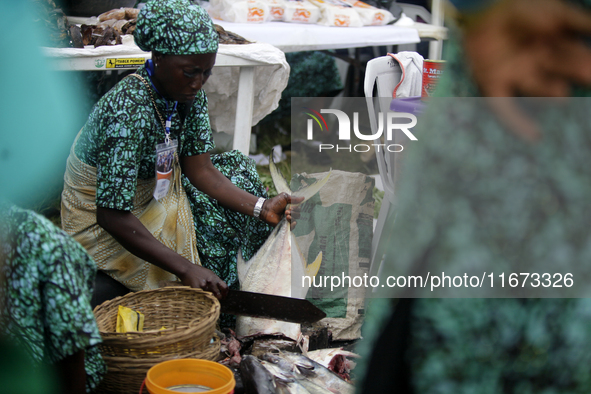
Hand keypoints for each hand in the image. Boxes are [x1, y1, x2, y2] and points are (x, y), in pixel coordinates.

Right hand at [179, 264, 227, 299]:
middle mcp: (211, 282)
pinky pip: (201, 296)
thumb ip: (215, 281)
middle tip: (216, 298)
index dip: (225, 293)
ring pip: (209, 296)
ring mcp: (204, 286)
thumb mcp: (210, 274)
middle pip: (218, 295)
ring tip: (204, 293)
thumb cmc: (198, 271)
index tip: (224, 296)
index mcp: (215, 278)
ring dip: (207, 296)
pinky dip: (200, 296)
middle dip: (218, 298)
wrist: (188, 269)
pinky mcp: (197, 289)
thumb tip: (220, 288)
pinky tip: (197, 292)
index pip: (225, 287)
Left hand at [260, 193, 304, 226]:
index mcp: (291, 206)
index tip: (291, 206)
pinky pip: (292, 227)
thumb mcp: (285, 197)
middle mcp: (290, 213)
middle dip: (294, 212)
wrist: (267, 209)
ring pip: (296, 220)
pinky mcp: (285, 225)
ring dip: (292, 217)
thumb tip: (303, 198)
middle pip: (298, 214)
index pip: (299, 208)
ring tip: (285, 215)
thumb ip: (294, 198)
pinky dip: (292, 224)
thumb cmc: (275, 202)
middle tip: (286, 211)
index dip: (297, 208)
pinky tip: (288, 219)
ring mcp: (288, 219)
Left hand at [461, 0, 590, 141]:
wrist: (484, 7)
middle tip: (589, 75)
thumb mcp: (553, 13)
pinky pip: (505, 106)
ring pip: (536, 87)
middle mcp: (535, 62)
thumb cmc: (519, 9)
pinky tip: (533, 136)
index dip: (585, 63)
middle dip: (576, 73)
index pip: (574, 56)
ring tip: (562, 93)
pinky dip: (518, 122)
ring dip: (549, 92)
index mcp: (550, 45)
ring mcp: (514, 73)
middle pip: (558, 71)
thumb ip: (577, 22)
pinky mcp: (493, 82)